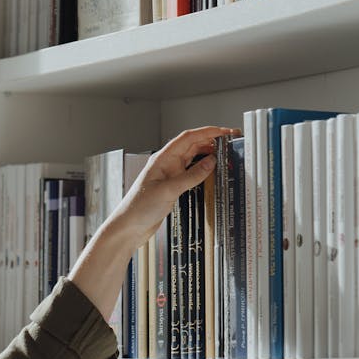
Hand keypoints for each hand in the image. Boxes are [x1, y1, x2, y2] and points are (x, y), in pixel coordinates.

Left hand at [108, 125, 241, 245]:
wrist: (129, 227)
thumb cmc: (139, 208)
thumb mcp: (168, 190)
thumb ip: (191, 176)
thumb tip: (211, 162)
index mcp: (162, 158)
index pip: (188, 138)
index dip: (207, 132)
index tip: (223, 132)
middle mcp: (166, 164)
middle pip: (192, 145)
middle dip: (211, 140)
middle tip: (229, 142)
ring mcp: (170, 174)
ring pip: (193, 157)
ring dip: (208, 153)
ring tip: (224, 153)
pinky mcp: (173, 186)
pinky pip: (191, 172)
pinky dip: (202, 169)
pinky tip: (211, 170)